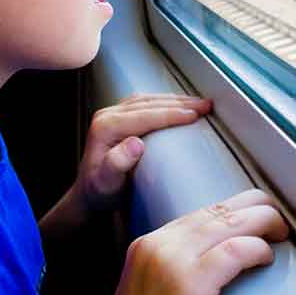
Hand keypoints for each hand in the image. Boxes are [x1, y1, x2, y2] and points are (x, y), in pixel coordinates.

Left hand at [75, 93, 212, 215]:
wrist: (90, 195)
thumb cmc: (100, 193)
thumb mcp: (107, 183)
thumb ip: (117, 163)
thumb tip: (136, 143)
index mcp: (105, 127)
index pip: (145, 116)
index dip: (172, 114)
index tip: (195, 115)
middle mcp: (106, 116)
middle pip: (148, 103)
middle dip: (180, 103)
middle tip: (205, 105)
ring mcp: (111, 114)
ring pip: (148, 99)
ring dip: (175, 100)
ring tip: (199, 103)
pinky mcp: (117, 117)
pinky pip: (144, 103)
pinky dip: (164, 102)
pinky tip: (179, 105)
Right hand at [84, 189, 289, 294]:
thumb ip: (175, 272)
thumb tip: (218, 263)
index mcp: (146, 246)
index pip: (204, 211)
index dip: (239, 211)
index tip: (262, 219)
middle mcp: (157, 246)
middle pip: (220, 208)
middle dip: (258, 210)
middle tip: (280, 224)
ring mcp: (170, 262)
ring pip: (232, 220)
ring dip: (266, 223)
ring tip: (282, 235)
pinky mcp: (189, 286)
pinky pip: (237, 250)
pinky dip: (259, 249)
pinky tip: (267, 259)